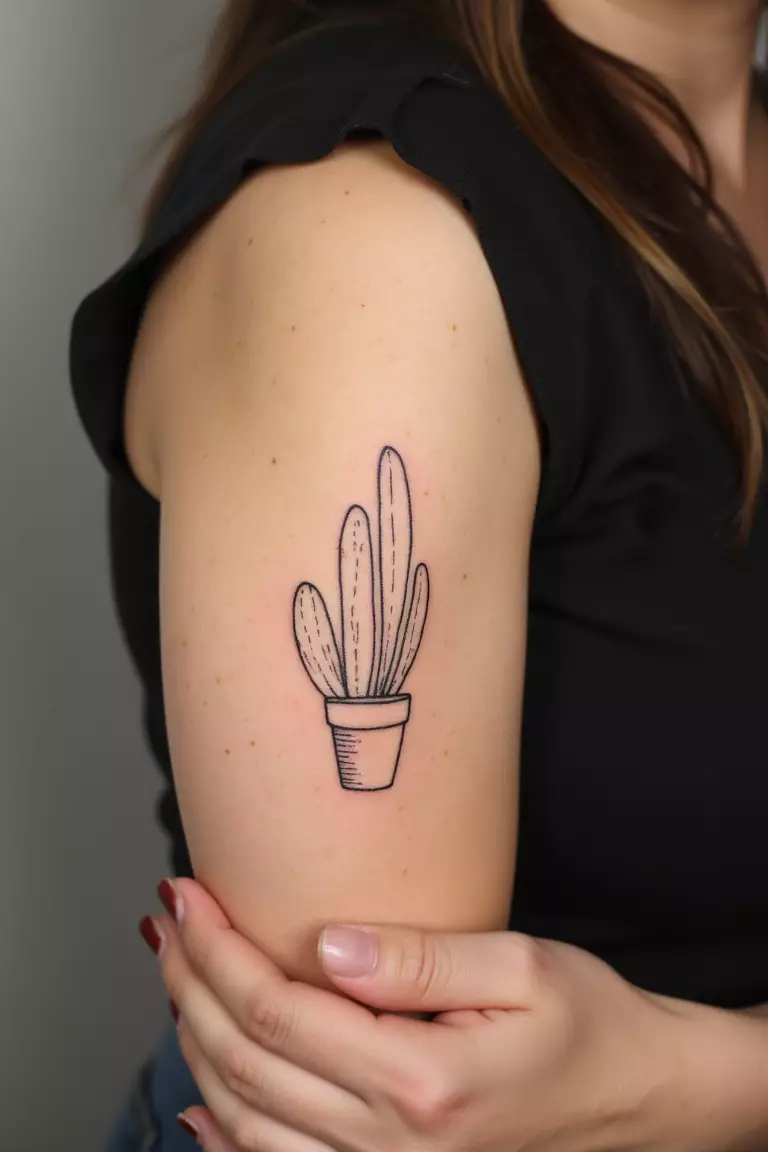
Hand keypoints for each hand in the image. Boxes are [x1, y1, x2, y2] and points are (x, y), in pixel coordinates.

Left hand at [145, 878, 721, 1151]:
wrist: (634, 1100)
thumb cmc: (586, 1025)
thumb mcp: (521, 968)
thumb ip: (420, 959)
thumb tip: (327, 945)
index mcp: (422, 1082)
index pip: (277, 1008)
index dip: (217, 948)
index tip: (187, 896)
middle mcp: (389, 1147)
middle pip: (243, 1061)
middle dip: (188, 983)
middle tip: (166, 921)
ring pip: (242, 1120)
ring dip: (193, 1041)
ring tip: (174, 975)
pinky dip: (222, 1136)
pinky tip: (196, 1099)